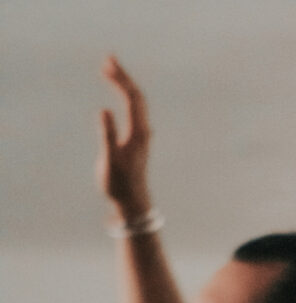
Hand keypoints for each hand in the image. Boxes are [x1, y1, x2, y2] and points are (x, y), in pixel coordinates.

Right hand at [97, 55, 151, 217]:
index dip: (120, 79)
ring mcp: (142, 136)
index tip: (106, 65)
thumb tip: (104, 110)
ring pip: (138, 103)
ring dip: (125, 85)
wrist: (132, 202)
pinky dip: (128, 97)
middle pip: (137, 96)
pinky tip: (121, 94)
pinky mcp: (139, 141)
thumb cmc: (119, 184)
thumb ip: (107, 134)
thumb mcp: (110, 160)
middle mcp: (143, 131)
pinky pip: (136, 111)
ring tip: (110, 70)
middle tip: (108, 59)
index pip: (132, 98)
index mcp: (138, 133)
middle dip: (123, 76)